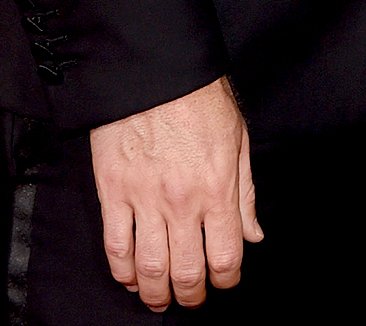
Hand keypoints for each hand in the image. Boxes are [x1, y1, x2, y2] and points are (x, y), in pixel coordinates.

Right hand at [90, 75, 262, 312]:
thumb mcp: (237, 138)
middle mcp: (182, 200)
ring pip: (149, 268)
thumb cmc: (200, 96)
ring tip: (160, 298)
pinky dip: (122, 270)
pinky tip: (130, 276)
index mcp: (218, 187)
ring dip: (155, 293)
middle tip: (192, 298)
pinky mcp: (113, 190)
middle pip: (187, 272)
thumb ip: (245, 193)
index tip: (225, 280)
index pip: (225, 256)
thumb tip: (252, 235)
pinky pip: (115, 245)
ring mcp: (145, 198)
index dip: (226, 279)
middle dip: (191, 295)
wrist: (155, 67)